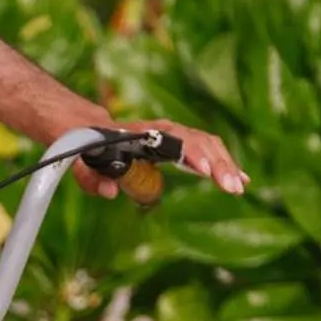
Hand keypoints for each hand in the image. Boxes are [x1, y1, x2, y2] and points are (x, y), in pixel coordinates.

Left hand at [73, 118, 249, 200]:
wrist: (85, 127)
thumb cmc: (84, 146)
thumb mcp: (79, 163)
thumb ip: (91, 178)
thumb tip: (111, 192)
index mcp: (141, 134)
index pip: (173, 140)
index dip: (191, 153)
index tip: (204, 170)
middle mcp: (160, 131)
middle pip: (197, 141)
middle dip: (217, 163)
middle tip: (233, 188)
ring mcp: (170, 136)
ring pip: (205, 144)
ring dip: (225, 164)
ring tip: (240, 186)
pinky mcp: (175, 144)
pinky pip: (204, 150)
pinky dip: (221, 163)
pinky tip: (238, 180)